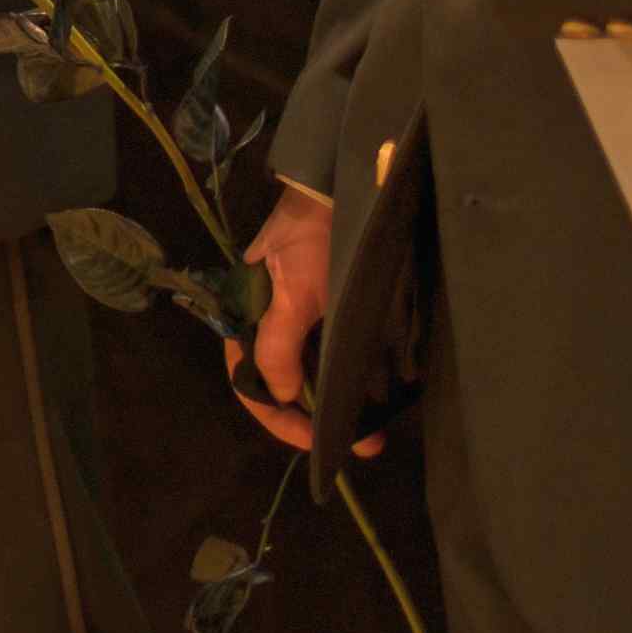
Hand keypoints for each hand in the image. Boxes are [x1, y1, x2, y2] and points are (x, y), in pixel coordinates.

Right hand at [228, 184, 380, 457]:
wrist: (346, 189)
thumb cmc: (314, 239)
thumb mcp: (295, 292)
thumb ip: (279, 345)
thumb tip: (280, 396)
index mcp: (248, 317)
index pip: (249, 383)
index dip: (277, 418)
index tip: (317, 441)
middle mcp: (271, 321)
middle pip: (284, 385)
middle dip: (320, 420)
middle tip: (365, 443)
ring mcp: (302, 314)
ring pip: (314, 374)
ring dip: (342, 404)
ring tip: (377, 428)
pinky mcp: (331, 306)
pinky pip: (337, 353)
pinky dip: (356, 376)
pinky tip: (383, 390)